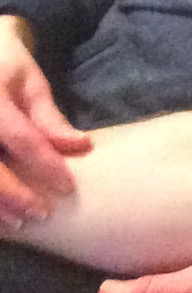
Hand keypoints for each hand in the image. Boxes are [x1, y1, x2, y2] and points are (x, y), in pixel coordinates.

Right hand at [0, 14, 89, 224]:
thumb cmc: (7, 67)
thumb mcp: (31, 83)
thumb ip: (50, 118)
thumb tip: (81, 146)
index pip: (21, 138)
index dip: (46, 165)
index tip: (68, 186)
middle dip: (15, 196)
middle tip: (42, 214)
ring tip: (19, 224)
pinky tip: (1, 219)